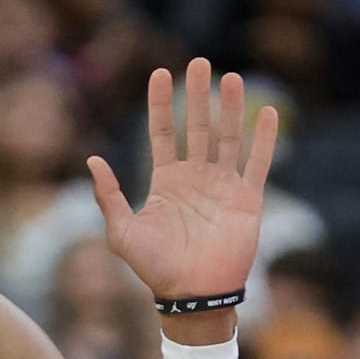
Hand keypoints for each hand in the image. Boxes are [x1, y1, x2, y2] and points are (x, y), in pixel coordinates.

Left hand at [88, 60, 278, 303]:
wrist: (192, 296)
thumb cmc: (155, 269)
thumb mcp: (123, 233)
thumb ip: (109, 197)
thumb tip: (93, 159)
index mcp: (166, 182)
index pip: (164, 133)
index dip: (161, 105)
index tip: (159, 73)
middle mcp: (195, 178)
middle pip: (197, 127)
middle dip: (197, 95)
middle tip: (198, 62)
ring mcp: (222, 186)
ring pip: (228, 137)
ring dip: (229, 108)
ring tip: (229, 77)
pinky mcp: (246, 199)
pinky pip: (257, 163)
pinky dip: (264, 139)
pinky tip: (266, 112)